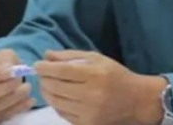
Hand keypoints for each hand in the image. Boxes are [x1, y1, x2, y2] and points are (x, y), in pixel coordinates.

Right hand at [0, 49, 35, 122]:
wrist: (3, 76)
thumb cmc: (1, 63)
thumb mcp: (4, 54)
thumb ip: (5, 59)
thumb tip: (9, 70)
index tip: (12, 72)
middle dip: (6, 88)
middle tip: (20, 80)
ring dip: (14, 98)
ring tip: (27, 88)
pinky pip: (2, 116)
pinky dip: (18, 108)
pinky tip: (30, 100)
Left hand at [35, 50, 165, 124]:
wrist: (135, 100)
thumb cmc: (115, 74)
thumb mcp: (96, 58)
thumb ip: (71, 56)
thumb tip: (47, 55)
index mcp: (95, 74)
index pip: (62, 71)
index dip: (46, 68)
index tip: (37, 64)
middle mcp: (91, 95)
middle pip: (56, 87)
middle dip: (43, 79)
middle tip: (41, 74)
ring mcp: (88, 112)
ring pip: (56, 102)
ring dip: (46, 92)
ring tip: (46, 84)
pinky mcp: (87, 124)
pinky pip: (63, 113)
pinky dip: (56, 104)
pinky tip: (57, 96)